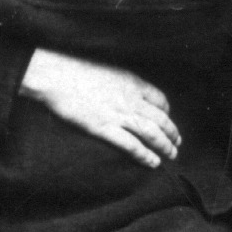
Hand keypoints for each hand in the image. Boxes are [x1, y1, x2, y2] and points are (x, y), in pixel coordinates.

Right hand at [20, 49, 180, 168]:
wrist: (55, 74)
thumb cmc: (75, 69)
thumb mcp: (105, 69)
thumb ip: (119, 82)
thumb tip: (124, 92)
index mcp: (131, 81)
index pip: (160, 99)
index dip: (167, 112)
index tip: (167, 119)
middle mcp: (130, 98)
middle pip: (161, 119)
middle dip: (172, 133)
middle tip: (177, 143)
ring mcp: (118, 114)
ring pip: (152, 133)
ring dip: (165, 146)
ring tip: (171, 155)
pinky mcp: (104, 128)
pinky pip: (132, 145)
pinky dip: (145, 155)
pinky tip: (153, 162)